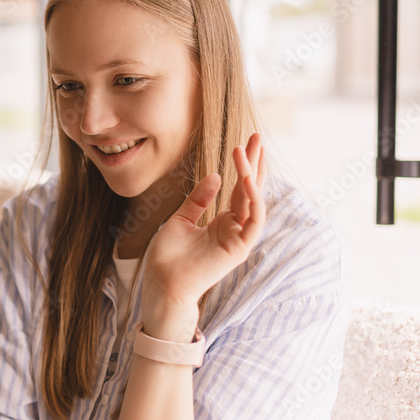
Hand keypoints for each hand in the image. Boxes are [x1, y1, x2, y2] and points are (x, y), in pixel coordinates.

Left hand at [141, 133, 266, 339]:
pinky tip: (247, 180)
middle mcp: (234, 228)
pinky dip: (253, 200)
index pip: (238, 189)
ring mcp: (238, 238)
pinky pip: (253, 221)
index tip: (244, 143)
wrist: (162, 282)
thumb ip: (198, 200)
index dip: (243, 166)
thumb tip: (216, 175)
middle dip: (255, 163)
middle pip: (250, 190)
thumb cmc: (168, 257)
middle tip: (257, 136)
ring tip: (247, 150)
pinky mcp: (239, 249)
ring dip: (252, 175)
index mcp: (221, 222)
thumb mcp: (180, 219)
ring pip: (254, 201)